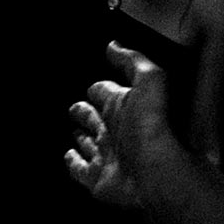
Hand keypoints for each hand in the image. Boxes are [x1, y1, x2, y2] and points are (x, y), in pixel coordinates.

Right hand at [65, 42, 176, 208]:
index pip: (106, 92)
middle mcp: (116, 130)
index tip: (92, 86)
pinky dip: (73, 161)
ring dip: (81, 134)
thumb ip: (132, 61)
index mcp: (126, 106)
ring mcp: (106, 154)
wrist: (155, 174)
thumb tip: (114, 46)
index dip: (99, 88)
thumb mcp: (150, 81)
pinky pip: (79, 168)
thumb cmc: (153, 126)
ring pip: (88, 140)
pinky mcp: (96, 177)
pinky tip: (68, 155)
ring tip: (74, 128)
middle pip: (95, 116)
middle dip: (85, 110)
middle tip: (76, 106)